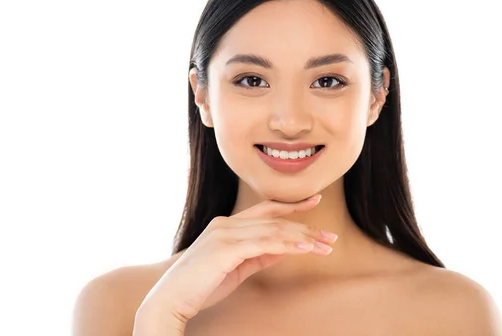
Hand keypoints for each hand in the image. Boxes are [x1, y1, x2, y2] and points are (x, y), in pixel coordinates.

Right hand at [136, 194, 336, 328]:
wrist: (171, 299)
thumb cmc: (201, 286)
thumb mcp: (237, 268)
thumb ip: (259, 255)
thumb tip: (286, 248)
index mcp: (226, 225)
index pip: (265, 210)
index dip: (292, 206)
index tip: (314, 201)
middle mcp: (226, 223)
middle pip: (274, 220)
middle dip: (305, 226)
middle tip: (330, 237)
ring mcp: (224, 233)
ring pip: (273, 229)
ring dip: (302, 237)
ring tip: (325, 245)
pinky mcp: (225, 248)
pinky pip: (264, 242)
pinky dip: (287, 243)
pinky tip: (305, 247)